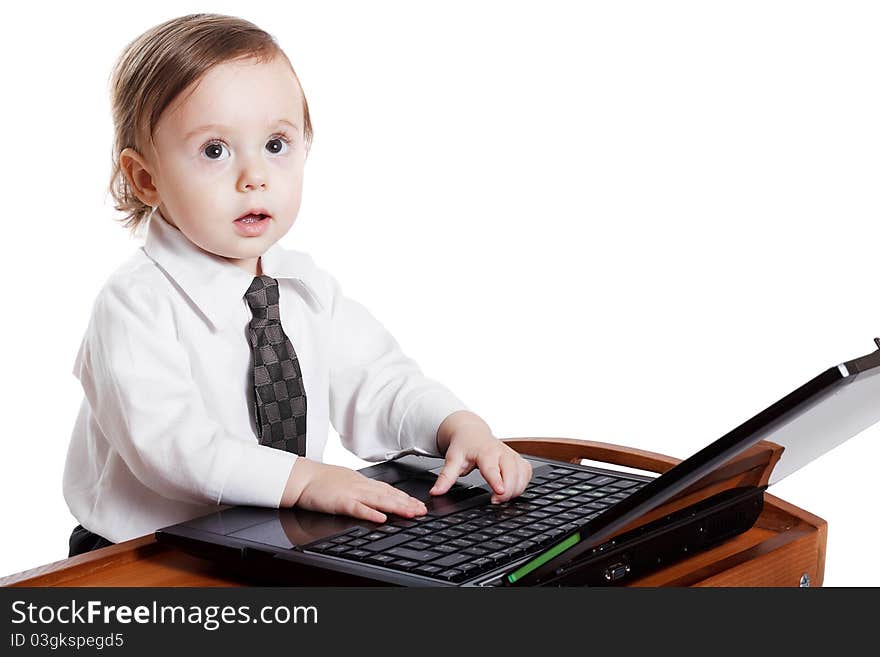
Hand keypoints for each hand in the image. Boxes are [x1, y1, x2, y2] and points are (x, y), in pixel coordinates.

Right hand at [282, 458, 426, 523]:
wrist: (301, 477)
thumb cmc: (321, 481)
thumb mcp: (346, 482)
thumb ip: (361, 489)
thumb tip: (375, 496)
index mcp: (362, 482)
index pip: (388, 490)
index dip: (405, 497)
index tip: (418, 503)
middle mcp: (361, 486)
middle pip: (388, 495)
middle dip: (408, 503)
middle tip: (423, 510)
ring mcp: (351, 493)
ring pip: (379, 500)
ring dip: (397, 507)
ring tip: (412, 513)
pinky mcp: (340, 502)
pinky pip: (358, 508)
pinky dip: (371, 513)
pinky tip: (382, 518)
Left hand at [430, 411, 532, 503]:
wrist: (472, 432)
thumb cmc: (464, 446)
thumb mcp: (452, 460)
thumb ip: (445, 478)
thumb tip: (436, 492)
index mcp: (485, 452)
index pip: (493, 468)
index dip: (497, 480)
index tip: (499, 492)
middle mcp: (501, 452)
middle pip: (512, 472)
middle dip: (508, 490)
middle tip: (495, 501)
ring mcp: (512, 455)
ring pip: (522, 473)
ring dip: (516, 488)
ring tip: (502, 497)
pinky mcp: (518, 459)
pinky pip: (527, 472)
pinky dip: (523, 483)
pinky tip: (513, 489)